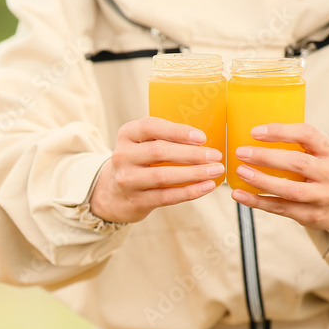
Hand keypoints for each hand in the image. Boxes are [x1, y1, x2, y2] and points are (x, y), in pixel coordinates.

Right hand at [89, 117, 223, 223]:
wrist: (113, 194)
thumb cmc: (139, 162)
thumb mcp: (142, 144)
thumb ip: (164, 138)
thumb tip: (205, 140)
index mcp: (127, 134)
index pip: (151, 127)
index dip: (177, 132)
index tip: (202, 137)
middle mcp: (123, 156)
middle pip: (159, 152)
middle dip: (192, 154)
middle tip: (215, 155)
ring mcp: (127, 180)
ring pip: (163, 176)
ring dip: (193, 173)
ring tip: (215, 171)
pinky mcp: (135, 200)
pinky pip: (166, 196)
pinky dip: (189, 192)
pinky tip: (206, 187)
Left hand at [230, 123, 328, 229]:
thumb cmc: (319, 172)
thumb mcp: (317, 154)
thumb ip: (294, 145)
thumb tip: (251, 136)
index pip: (307, 134)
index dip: (280, 132)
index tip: (254, 132)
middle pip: (298, 163)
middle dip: (266, 157)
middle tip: (241, 153)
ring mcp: (323, 196)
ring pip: (290, 189)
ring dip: (261, 181)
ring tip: (240, 172)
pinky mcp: (312, 215)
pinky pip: (281, 208)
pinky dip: (257, 201)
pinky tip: (240, 194)